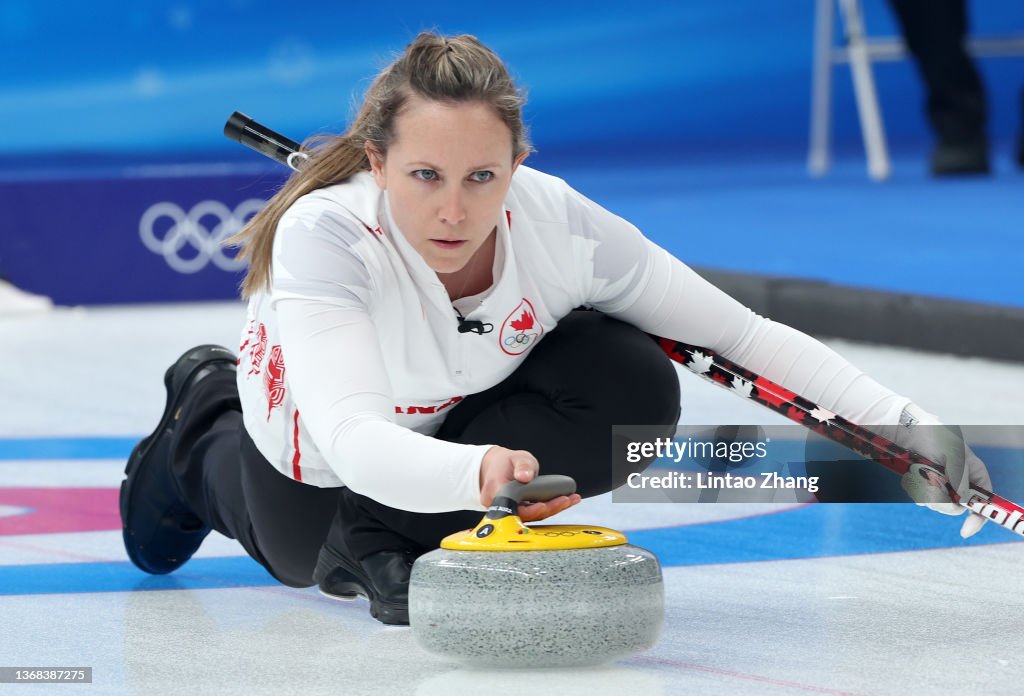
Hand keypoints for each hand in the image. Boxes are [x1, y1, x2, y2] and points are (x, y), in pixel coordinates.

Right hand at [479, 446, 581, 522]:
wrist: (499, 467)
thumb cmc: (506, 463)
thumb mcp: (516, 457)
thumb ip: (522, 465)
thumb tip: (525, 476)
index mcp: (495, 492)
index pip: (512, 507)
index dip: (528, 510)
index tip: (543, 505)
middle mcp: (502, 505)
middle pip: (526, 514)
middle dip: (548, 509)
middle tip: (565, 500)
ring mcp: (512, 510)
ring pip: (533, 515)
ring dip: (554, 509)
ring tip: (571, 499)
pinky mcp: (522, 512)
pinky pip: (537, 512)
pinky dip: (552, 507)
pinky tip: (567, 500)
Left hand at [893, 404, 991, 537]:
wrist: (902, 429)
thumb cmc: (932, 435)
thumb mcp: (952, 454)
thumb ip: (960, 478)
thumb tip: (962, 501)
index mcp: (974, 473)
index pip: (984, 500)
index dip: (980, 516)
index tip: (967, 529)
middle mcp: (958, 481)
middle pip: (956, 507)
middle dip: (942, 499)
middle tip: (931, 481)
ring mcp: (940, 484)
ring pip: (936, 503)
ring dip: (925, 490)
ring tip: (919, 469)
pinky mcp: (923, 485)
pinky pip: (920, 497)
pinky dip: (915, 487)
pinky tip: (910, 473)